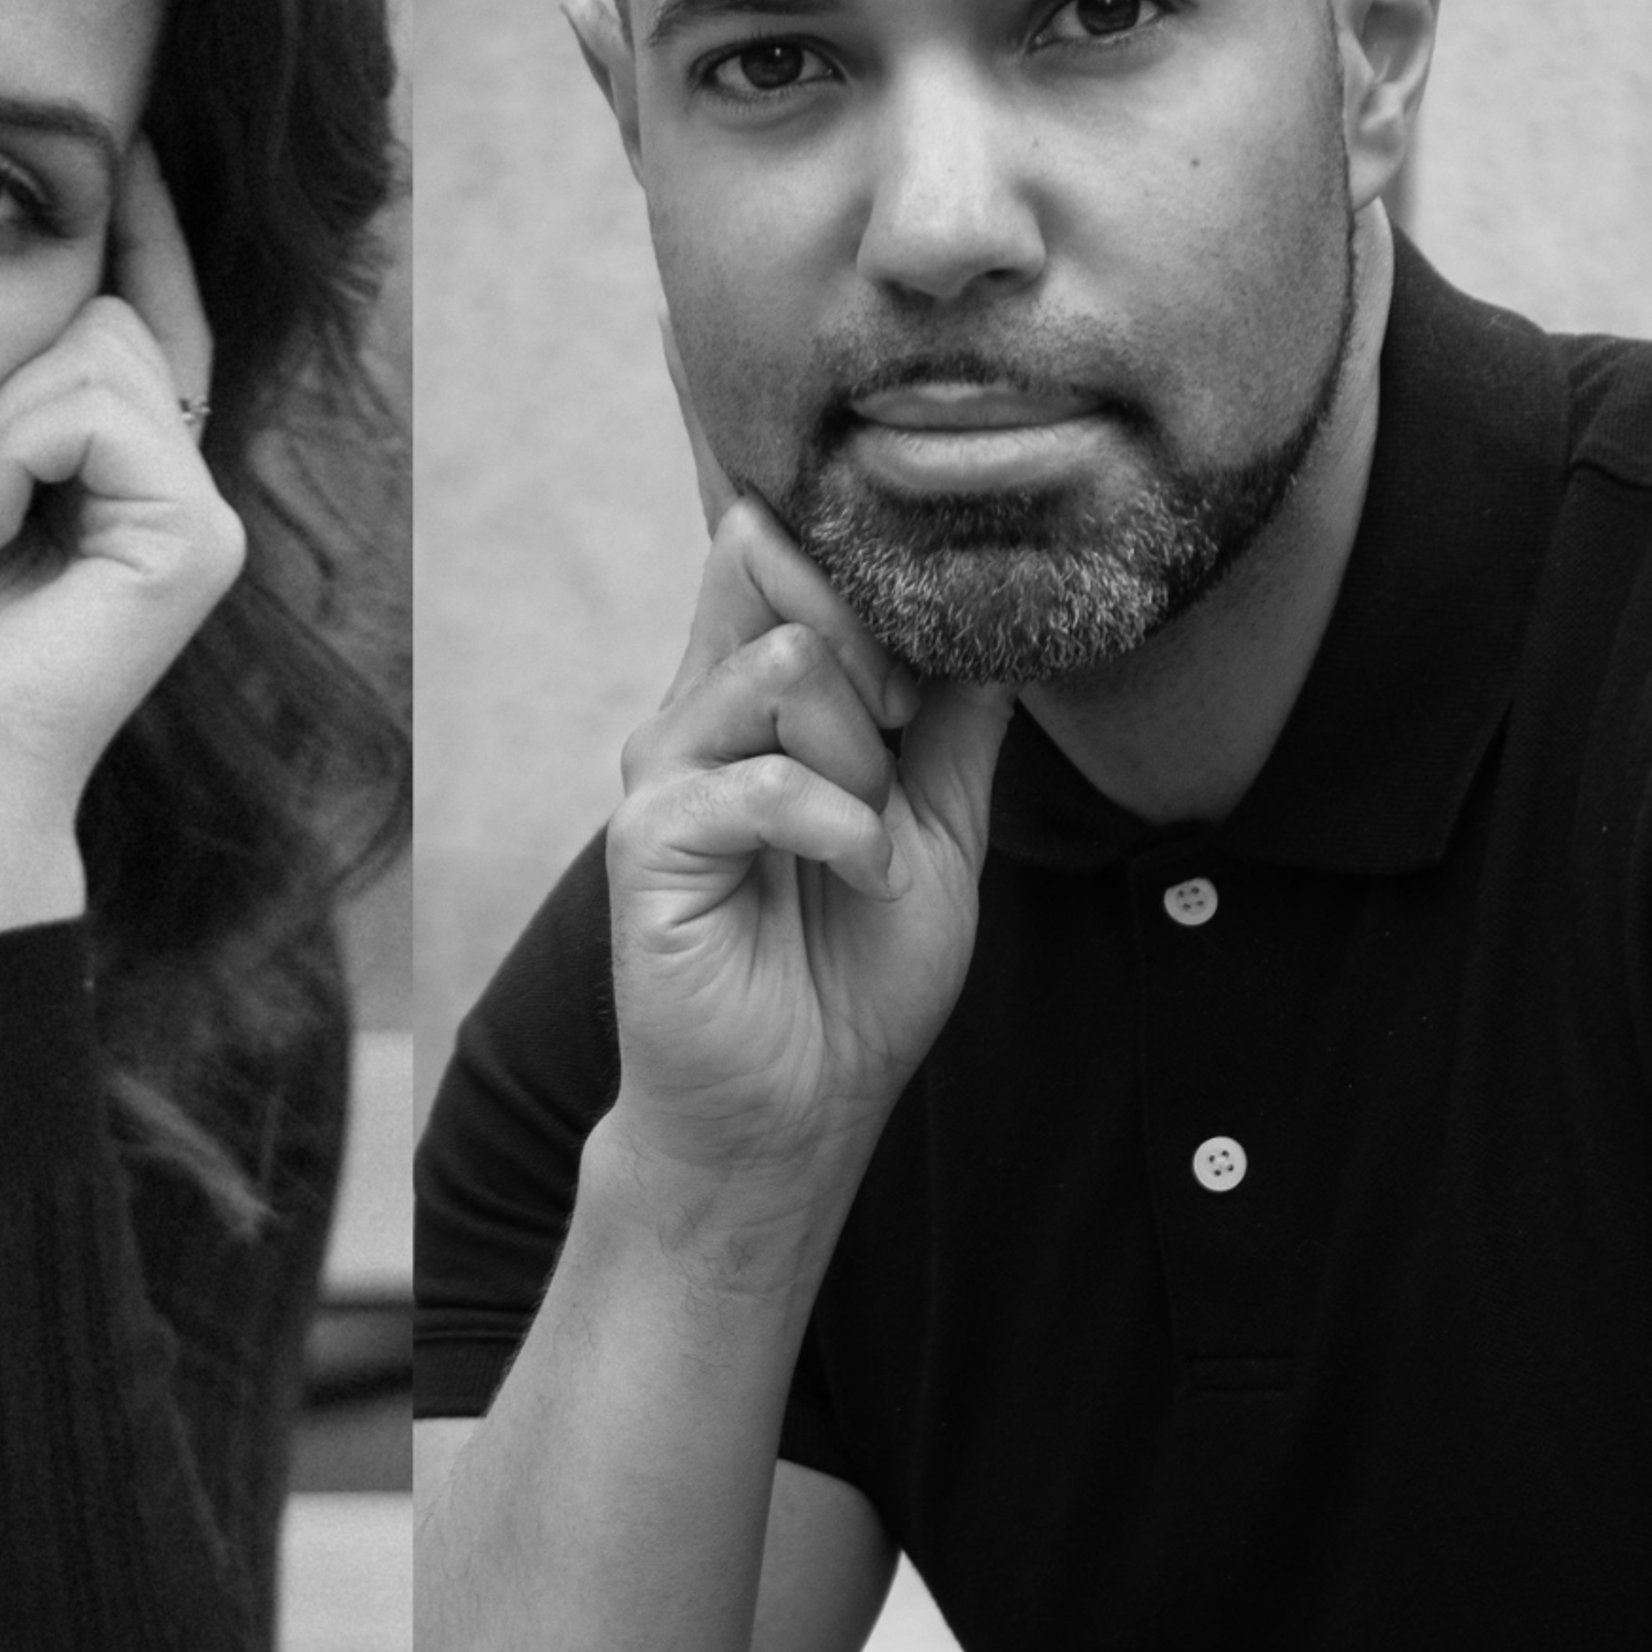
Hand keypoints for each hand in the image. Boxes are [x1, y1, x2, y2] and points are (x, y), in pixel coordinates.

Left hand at [0, 137, 243, 934]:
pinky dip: (10, 457)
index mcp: (127, 464)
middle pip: (105, 313)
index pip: (143, 303)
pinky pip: (96, 411)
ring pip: (97, 349)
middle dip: (5, 365)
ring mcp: (200, 514)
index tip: (116, 133)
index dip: (140, 217)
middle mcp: (182, 479)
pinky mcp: (193, 543)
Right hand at [604, 485, 1012, 1204]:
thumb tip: (1001, 614)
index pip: (774, 544)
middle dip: (873, 639)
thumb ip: (959, 720)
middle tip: (908, 739)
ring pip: (786, 662)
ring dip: (866, 757)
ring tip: (874, 841)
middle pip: (763, 557)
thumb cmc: (858, 975)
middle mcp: (697, 711)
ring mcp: (666, 769)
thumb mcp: (943, 825)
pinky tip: (863, 880)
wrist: (798, 1106)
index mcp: (754, 695)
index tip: (926, 666)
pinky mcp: (650, 837)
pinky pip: (768, 780)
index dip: (864, 569)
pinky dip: (846, 830)